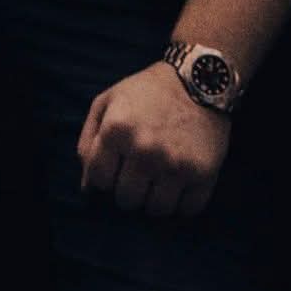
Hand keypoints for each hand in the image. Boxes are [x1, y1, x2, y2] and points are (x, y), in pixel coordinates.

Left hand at [77, 62, 231, 217]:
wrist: (198, 80)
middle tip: (138, 172)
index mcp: (117, 130)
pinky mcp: (203, 174)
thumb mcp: (108, 101)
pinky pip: (186, 211)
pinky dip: (181, 204)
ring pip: (155, 210)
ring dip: (154, 199)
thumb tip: (88, 187)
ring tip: (158, 177)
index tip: (115, 168)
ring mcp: (175, 164)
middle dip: (128, 189)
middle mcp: (145, 150)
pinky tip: (179, 183)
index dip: (104, 178)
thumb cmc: (147, 91)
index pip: (99, 180)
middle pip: (126, 200)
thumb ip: (89, 141)